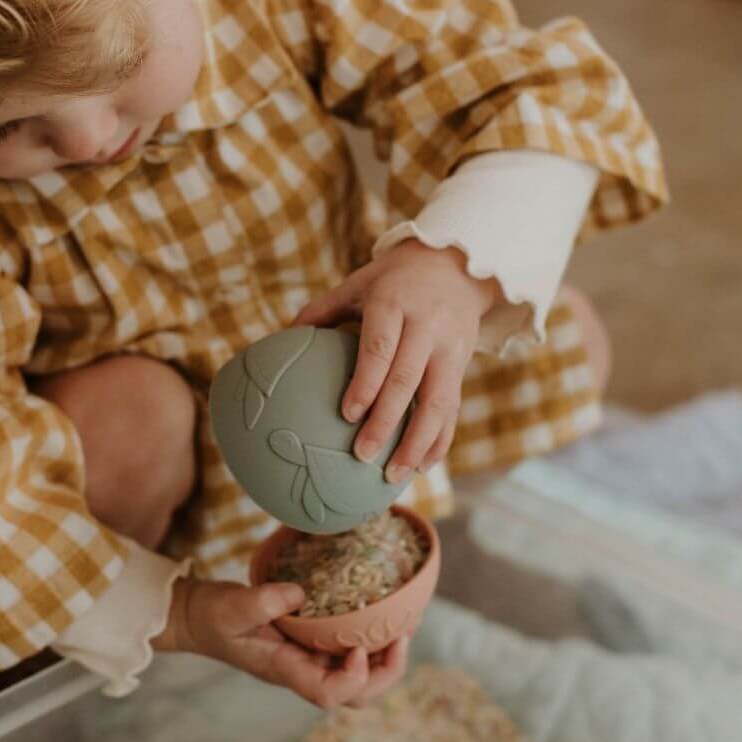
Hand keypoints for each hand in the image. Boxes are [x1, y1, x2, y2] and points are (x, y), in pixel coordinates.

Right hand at [153, 577, 407, 708]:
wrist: (199, 617)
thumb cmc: (211, 616)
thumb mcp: (230, 606)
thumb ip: (262, 601)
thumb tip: (301, 594)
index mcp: (285, 670)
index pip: (328, 693)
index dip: (353, 677)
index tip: (358, 646)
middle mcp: (304, 671)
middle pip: (356, 696)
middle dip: (387, 673)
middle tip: (402, 636)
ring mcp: (310, 659)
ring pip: (361, 678)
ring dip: (387, 658)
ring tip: (404, 625)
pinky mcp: (313, 643)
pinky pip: (351, 651)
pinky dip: (374, 639)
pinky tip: (385, 613)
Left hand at [293, 239, 499, 480]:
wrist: (457, 266)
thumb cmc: (392, 281)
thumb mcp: (357, 284)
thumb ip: (321, 310)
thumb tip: (278, 340)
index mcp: (394, 305)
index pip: (380, 348)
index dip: (366, 382)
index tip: (348, 414)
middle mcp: (426, 328)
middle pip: (408, 380)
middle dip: (387, 422)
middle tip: (363, 456)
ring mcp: (449, 349)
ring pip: (438, 402)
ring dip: (418, 443)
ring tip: (393, 475)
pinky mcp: (462, 366)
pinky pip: (453, 409)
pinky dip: (440, 441)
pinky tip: (422, 468)